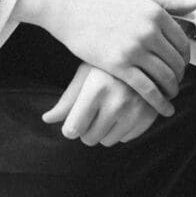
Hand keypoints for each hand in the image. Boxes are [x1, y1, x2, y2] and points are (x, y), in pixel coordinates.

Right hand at [16, 0, 193, 115]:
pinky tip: (163, 108)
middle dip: (178, 75)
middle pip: (176, 62)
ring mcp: (134, 49)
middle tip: (174, 81)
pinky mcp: (118, 65)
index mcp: (154, 12)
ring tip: (168, 94)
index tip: (180, 64)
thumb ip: (165, 0)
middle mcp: (148, 30)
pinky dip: (159, 102)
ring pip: (165, 77)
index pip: (182, 42)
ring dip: (171, 90)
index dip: (184, 57)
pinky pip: (147, 89)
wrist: (67, 6)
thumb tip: (193, 6)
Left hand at [43, 63, 157, 146]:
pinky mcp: (149, 117)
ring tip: (106, 107)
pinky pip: (125, 138)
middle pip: (89, 138)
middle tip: (90, 110)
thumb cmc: (105, 64)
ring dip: (103, 130)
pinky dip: (120, 129)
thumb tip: (46, 119)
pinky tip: (122, 109)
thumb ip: (67, 100)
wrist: (143, 54)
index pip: (74, 129)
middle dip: (86, 128)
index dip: (69, 128)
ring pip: (107, 141)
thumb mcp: (84, 75)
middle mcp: (117, 102)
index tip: (71, 122)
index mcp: (96, 89)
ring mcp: (136, 110)